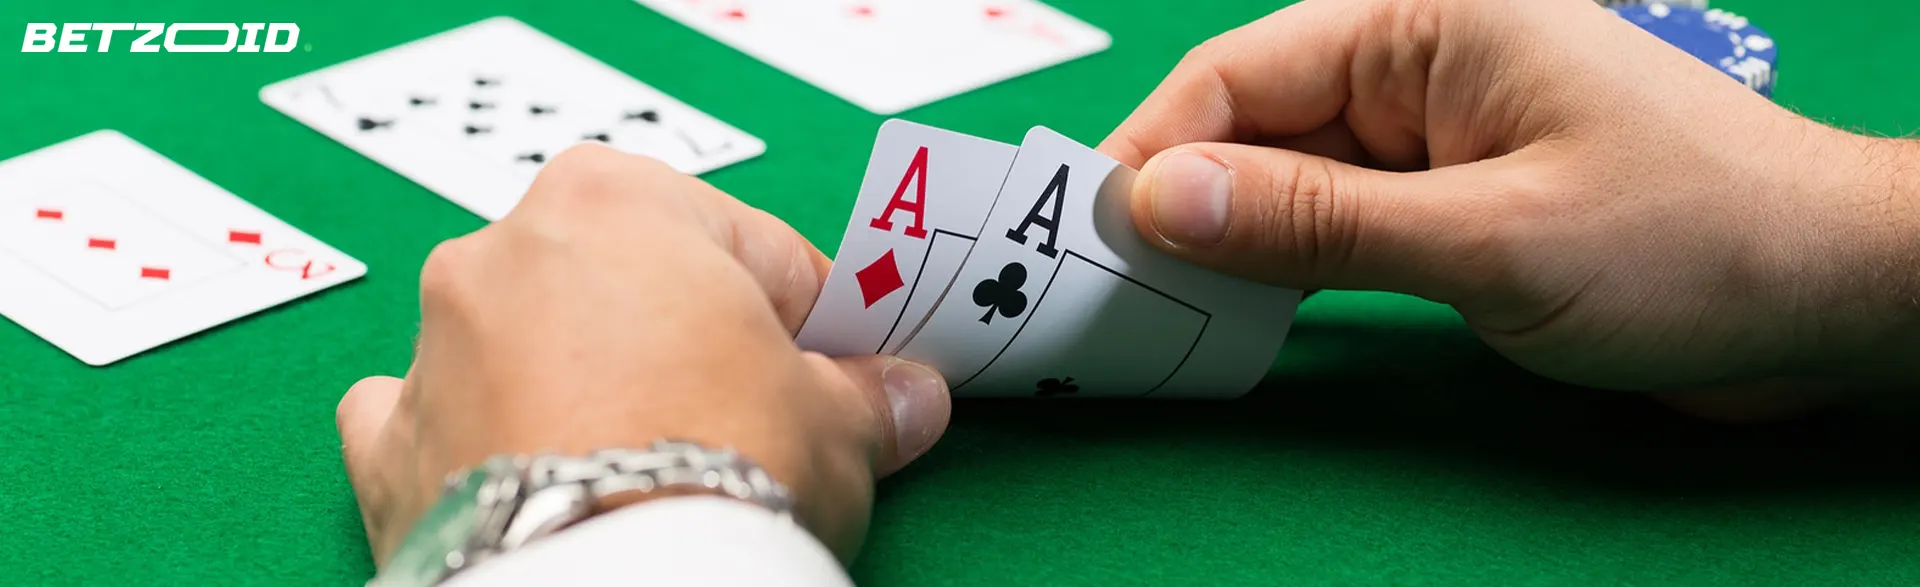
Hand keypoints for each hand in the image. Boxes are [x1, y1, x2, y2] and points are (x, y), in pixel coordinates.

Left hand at [333, 144, 951, 566]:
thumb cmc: (722, 470)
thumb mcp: (836, 425)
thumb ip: (868, 395)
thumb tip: (908, 398)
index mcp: (619, 199)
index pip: (755, 251)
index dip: (808, 320)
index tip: (833, 371)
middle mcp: (507, 249)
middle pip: (632, 288)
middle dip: (686, 344)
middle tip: (746, 424)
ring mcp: (434, 347)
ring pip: (529, 343)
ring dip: (578, 383)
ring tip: (643, 467)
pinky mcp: (386, 446)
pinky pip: (434, 421)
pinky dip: (475, 443)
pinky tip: (532, 480)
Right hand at [1101, 0, 1917, 409]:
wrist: (1832, 301)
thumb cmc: (1690, 244)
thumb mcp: (1489, 242)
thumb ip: (1317, 222)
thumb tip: (1163, 199)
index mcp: (1432, 23)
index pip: (1247, 71)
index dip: (1158, 149)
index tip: (1092, 235)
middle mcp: (1425, 64)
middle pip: (1258, 121)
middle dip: (1185, 200)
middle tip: (1112, 288)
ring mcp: (1441, 134)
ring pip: (1293, 176)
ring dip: (1232, 239)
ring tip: (1162, 310)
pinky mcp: (1458, 198)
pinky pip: (1341, 219)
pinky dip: (1290, 263)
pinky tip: (1244, 310)